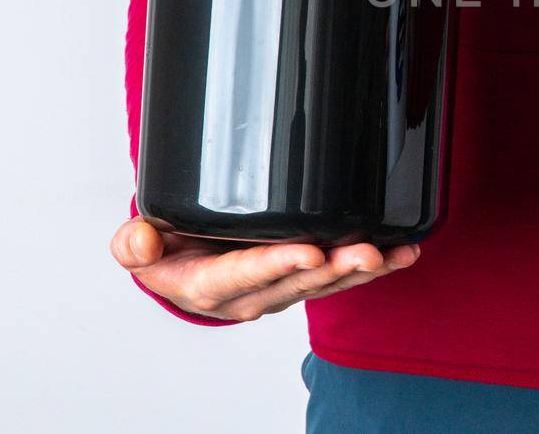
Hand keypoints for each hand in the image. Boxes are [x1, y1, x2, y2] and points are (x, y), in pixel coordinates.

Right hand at [110, 217, 418, 321]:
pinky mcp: (305, 278)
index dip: (276, 264)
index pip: (245, 276)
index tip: (307, 251)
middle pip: (296, 282)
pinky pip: (341, 276)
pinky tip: (403, 252)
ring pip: (326, 282)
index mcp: (210, 286)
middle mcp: (252, 295)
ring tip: (390, 254)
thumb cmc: (169, 252)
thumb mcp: (140, 247)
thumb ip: (136, 245)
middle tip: (362, 251)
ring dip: (360, 269)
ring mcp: (283, 289)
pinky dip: (374, 266)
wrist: (185, 265)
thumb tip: (144, 243)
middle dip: (332, 267)